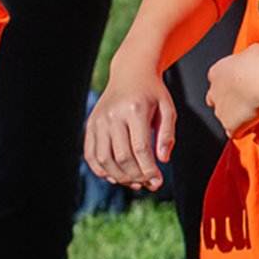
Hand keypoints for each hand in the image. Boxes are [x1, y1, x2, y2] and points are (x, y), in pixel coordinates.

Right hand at [84, 68, 176, 191]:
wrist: (131, 73)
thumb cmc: (152, 93)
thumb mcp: (168, 108)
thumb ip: (167, 134)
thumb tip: (162, 160)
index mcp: (134, 109)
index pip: (140, 148)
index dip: (148, 169)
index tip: (158, 182)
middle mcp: (112, 115)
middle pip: (121, 156)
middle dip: (136, 176)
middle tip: (149, 184)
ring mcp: (98, 120)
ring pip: (104, 159)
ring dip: (119, 176)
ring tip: (135, 182)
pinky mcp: (90, 125)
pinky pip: (91, 154)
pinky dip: (101, 170)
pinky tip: (116, 176)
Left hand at [206, 45, 258, 136]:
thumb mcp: (253, 50)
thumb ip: (247, 56)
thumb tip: (254, 55)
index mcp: (216, 72)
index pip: (216, 80)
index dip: (228, 83)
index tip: (241, 83)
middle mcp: (214, 92)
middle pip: (214, 100)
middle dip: (226, 101)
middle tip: (244, 99)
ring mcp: (220, 111)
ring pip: (223, 117)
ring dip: (235, 116)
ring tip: (252, 113)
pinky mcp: (230, 126)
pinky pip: (234, 133)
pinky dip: (242, 131)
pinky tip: (253, 126)